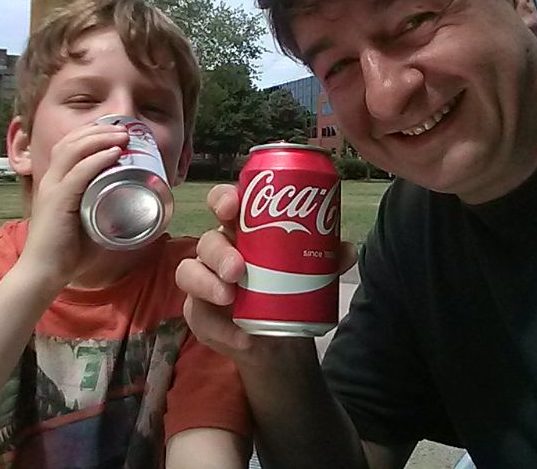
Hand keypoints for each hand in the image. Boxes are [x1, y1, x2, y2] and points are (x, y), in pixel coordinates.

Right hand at [13, 122, 128, 296]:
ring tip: (123, 136)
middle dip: (99, 130)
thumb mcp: (88, 223)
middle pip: (71, 141)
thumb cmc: (66, 252)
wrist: (44, 273)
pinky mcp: (57, 201)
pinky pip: (78, 173)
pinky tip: (113, 153)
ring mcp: (52, 189)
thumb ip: (103, 212)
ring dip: (100, 139)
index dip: (91, 133)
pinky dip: (97, 160)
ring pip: (74, 150)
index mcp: (55, 182)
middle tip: (125, 129)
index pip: (69, 145)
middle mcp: (51, 180)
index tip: (116, 130)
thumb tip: (132, 207)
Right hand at [176, 184, 357, 364]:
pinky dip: (219, 327)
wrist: (281, 337)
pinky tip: (239, 337)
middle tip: (238, 269)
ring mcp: (204, 281)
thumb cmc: (290, 288)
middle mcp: (219, 251)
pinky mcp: (199, 313)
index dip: (223, 199)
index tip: (233, 207)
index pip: (224, 204)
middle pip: (207, 241)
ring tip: (229, 297)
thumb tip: (346, 249)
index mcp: (242, 230)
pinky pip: (198, 316)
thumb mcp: (312, 272)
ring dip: (206, 284)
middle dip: (219, 252)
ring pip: (189, 272)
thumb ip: (328, 259)